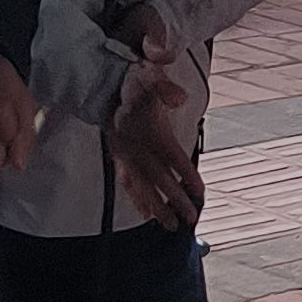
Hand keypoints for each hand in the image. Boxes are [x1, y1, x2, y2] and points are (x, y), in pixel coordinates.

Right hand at [111, 86, 203, 231]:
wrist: (101, 83)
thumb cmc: (132, 81)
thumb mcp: (150, 76)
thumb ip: (164, 88)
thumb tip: (180, 98)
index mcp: (147, 128)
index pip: (171, 155)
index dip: (187, 174)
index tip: (200, 192)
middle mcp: (135, 145)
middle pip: (157, 178)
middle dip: (174, 200)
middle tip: (191, 219)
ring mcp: (124, 154)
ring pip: (141, 185)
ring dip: (156, 207)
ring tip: (171, 226)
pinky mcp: (117, 157)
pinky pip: (126, 182)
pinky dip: (136, 199)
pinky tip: (145, 214)